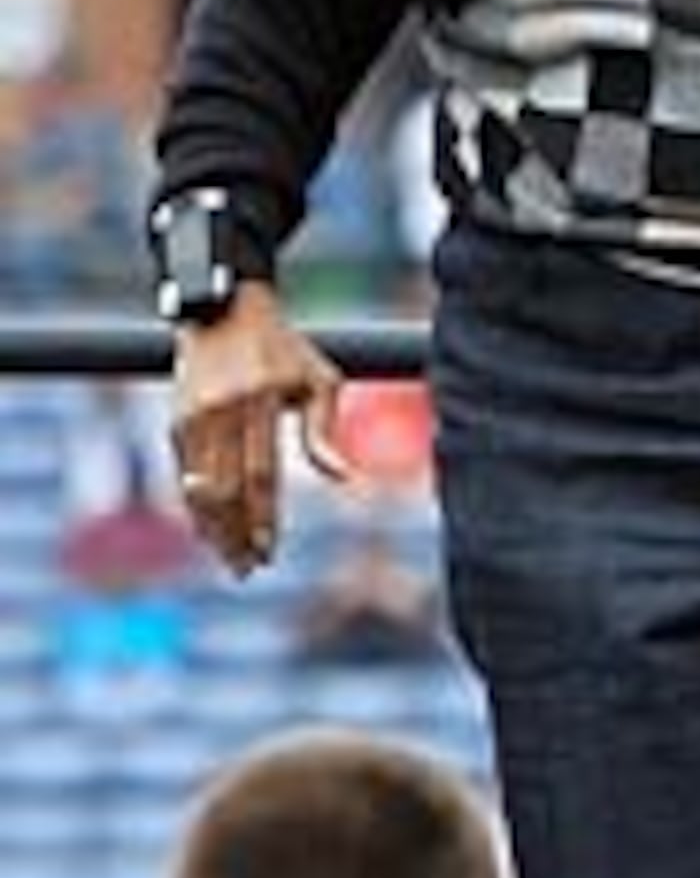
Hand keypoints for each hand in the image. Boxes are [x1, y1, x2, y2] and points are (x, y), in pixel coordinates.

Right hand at [166, 285, 350, 577]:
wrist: (224, 309)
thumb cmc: (284, 348)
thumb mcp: (318, 379)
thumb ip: (325, 432)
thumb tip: (345, 479)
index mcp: (262, 400)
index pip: (261, 473)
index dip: (263, 516)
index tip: (270, 550)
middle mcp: (222, 410)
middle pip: (225, 488)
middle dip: (236, 533)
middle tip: (248, 568)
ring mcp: (193, 416)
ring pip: (199, 486)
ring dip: (213, 527)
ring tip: (230, 557)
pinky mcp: (176, 420)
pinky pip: (184, 473)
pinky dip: (196, 505)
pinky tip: (208, 528)